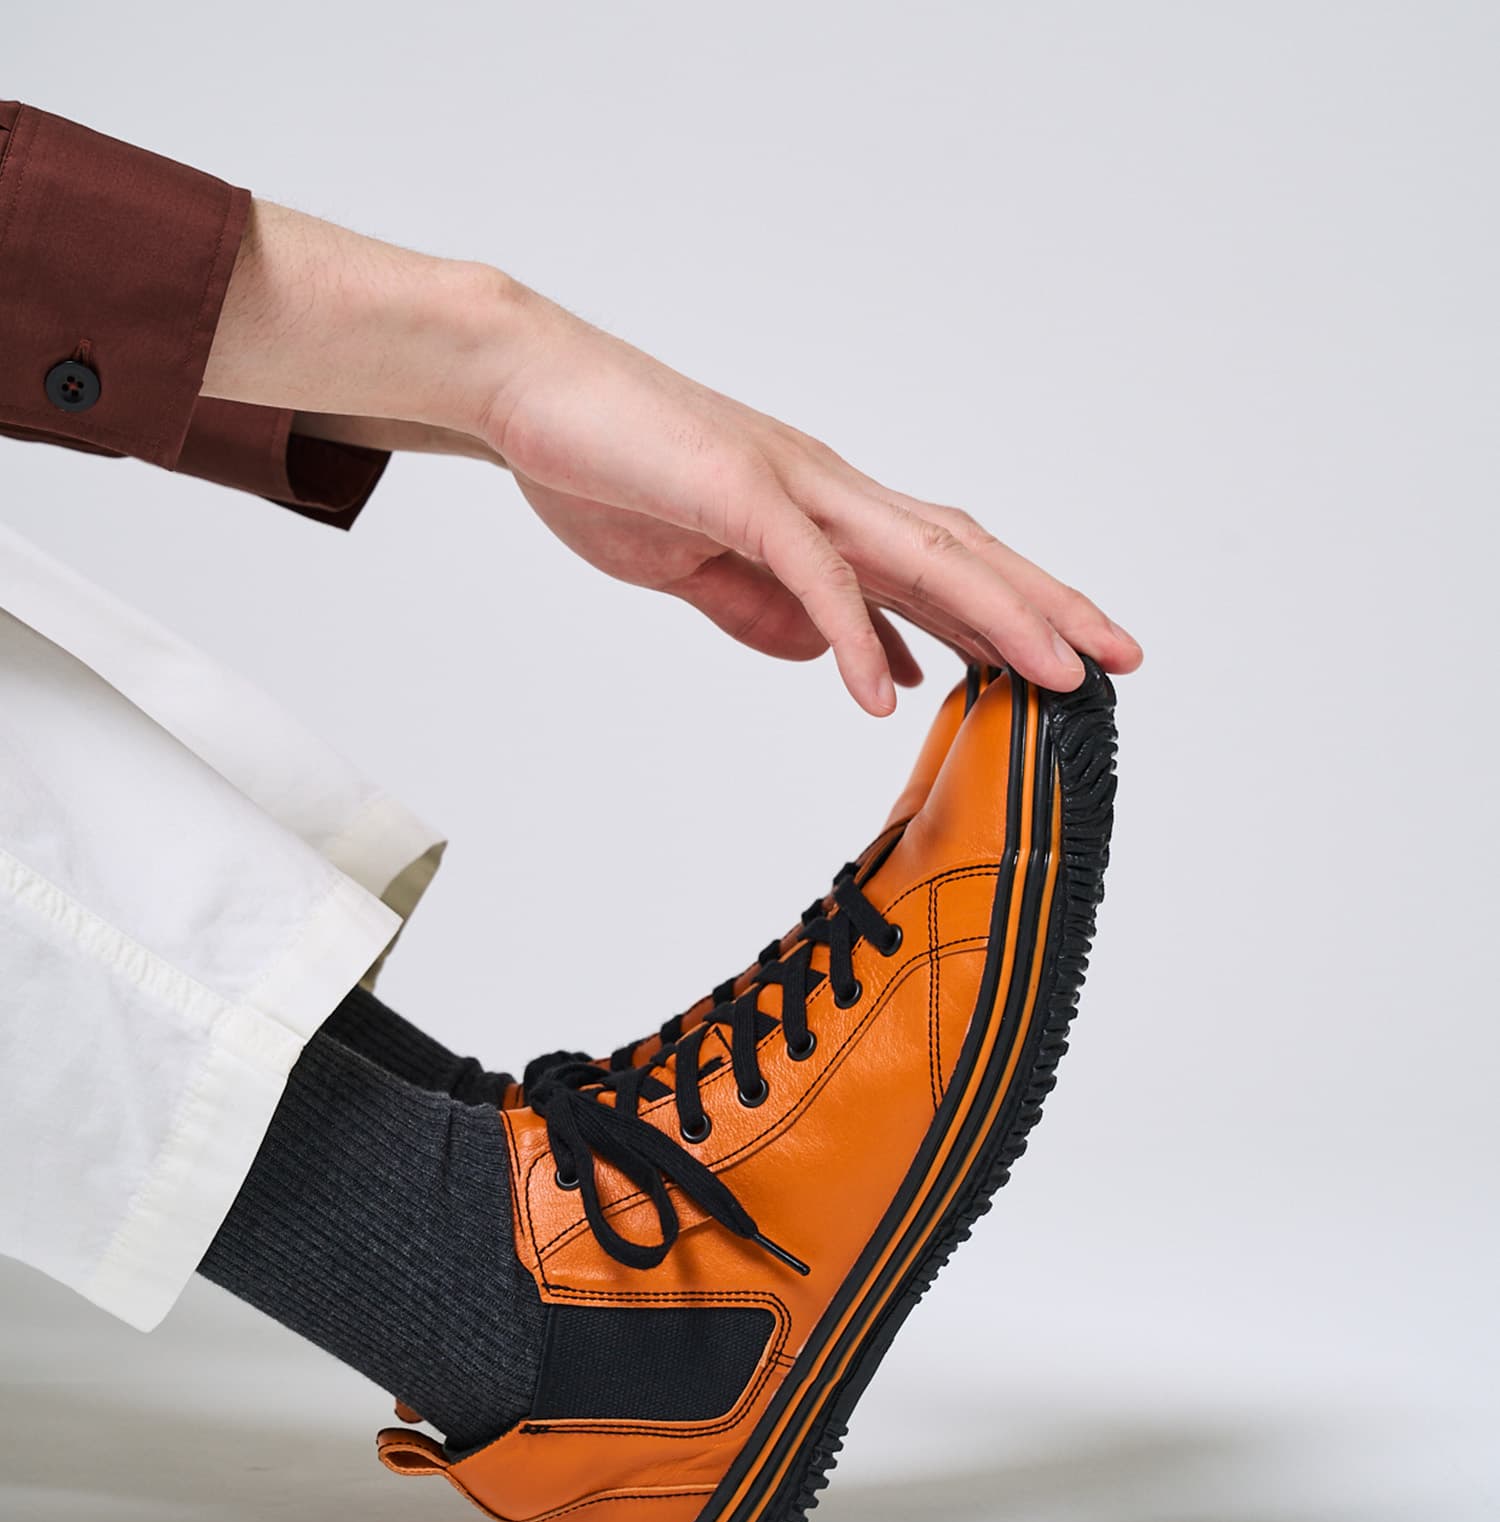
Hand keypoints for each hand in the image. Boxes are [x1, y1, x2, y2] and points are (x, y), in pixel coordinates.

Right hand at [475, 293, 1142, 713]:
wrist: (526, 388)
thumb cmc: (607, 464)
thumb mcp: (696, 566)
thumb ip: (760, 609)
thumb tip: (822, 657)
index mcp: (823, 509)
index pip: (941, 565)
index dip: (1012, 611)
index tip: (1068, 661)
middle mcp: (829, 490)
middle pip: (964, 553)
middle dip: (1049, 608)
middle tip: (1122, 660)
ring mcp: (790, 486)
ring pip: (920, 555)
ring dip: (995, 616)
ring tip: (1059, 674)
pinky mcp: (737, 493)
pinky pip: (812, 575)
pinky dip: (855, 637)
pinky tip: (886, 695)